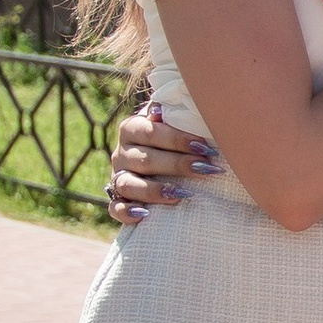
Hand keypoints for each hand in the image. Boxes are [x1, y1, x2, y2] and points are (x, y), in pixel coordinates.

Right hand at [106, 100, 212, 229]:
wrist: (157, 159)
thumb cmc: (171, 138)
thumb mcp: (172, 121)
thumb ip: (174, 113)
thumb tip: (169, 108)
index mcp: (132, 128)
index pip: (150, 132)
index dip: (177, 139)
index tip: (205, 146)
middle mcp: (122, 153)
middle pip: (145, 160)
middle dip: (178, 165)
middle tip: (207, 169)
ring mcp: (117, 177)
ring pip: (129, 185)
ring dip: (156, 190)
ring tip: (183, 194)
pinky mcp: (116, 200)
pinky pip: (115, 208)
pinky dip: (127, 212)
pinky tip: (146, 214)